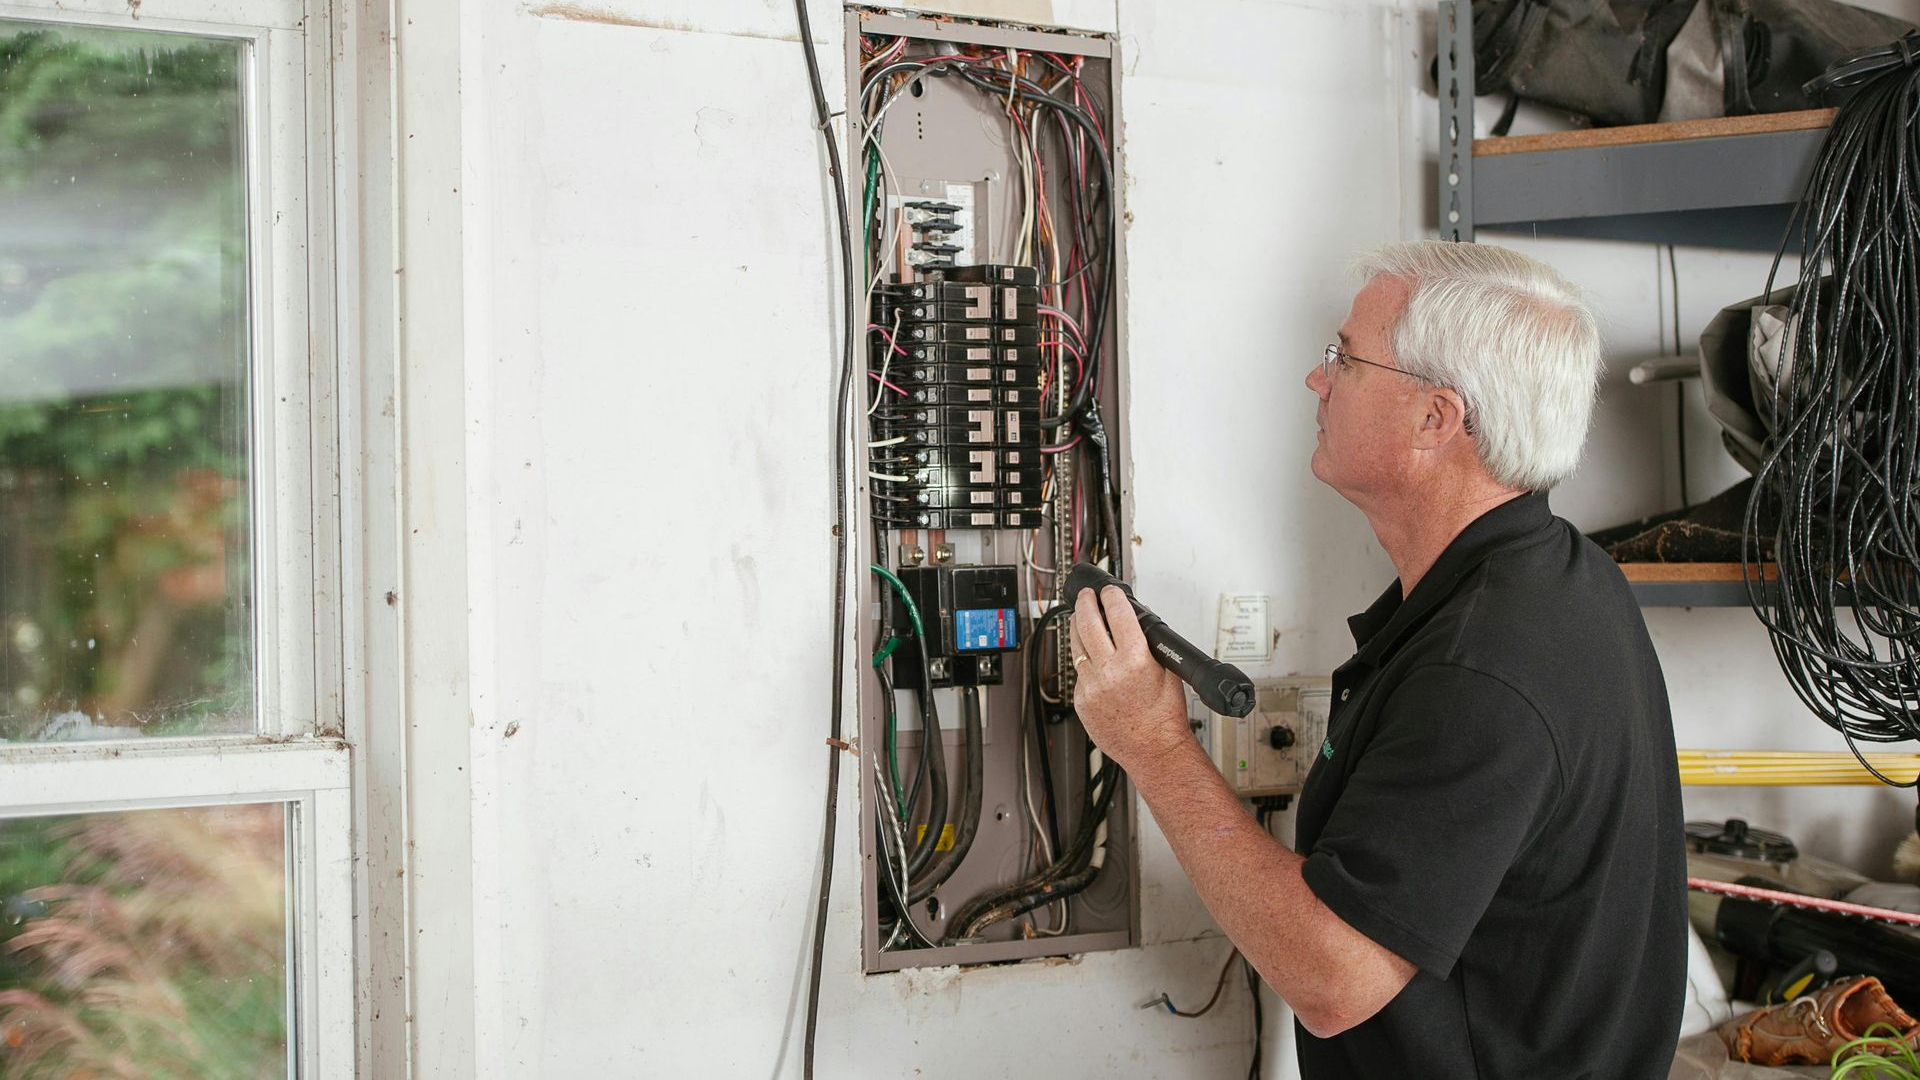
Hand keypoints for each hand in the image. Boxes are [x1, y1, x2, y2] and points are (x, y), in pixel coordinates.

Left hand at [1069, 585, 1191, 773]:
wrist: (1153, 750)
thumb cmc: (1164, 717)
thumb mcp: (1167, 671)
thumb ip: (1149, 645)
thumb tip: (1135, 624)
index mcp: (1135, 660)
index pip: (1117, 614)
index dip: (1111, 597)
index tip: (1108, 592)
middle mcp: (1109, 671)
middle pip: (1088, 623)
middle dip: (1086, 604)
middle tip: (1086, 597)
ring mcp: (1091, 687)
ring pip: (1076, 646)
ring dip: (1078, 628)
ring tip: (1081, 619)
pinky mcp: (1081, 701)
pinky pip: (1078, 673)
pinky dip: (1084, 662)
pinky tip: (1092, 660)